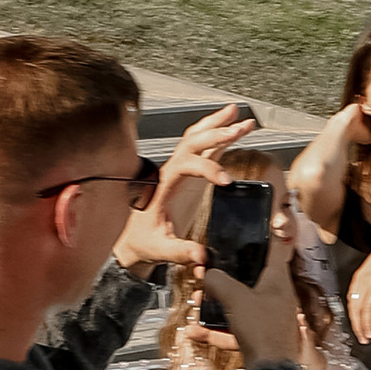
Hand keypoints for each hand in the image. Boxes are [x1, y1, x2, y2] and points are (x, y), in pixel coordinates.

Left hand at [116, 104, 262, 275]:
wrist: (132, 240)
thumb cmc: (142, 241)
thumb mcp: (160, 249)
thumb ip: (181, 252)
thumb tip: (203, 256)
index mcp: (162, 185)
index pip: (186, 164)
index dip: (208, 169)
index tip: (226, 181)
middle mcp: (169, 171)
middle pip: (192, 142)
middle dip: (216, 132)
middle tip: (238, 127)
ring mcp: (178, 170)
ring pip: (196, 138)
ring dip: (216, 124)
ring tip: (237, 113)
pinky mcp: (187, 174)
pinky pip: (201, 147)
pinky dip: (216, 134)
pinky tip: (232, 127)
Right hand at [209, 216, 305, 369]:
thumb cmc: (262, 329)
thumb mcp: (235, 298)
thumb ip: (218, 282)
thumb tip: (207, 274)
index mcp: (278, 280)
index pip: (277, 248)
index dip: (270, 232)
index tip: (264, 219)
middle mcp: (277, 296)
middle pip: (253, 277)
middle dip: (228, 275)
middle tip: (209, 271)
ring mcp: (269, 317)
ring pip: (241, 304)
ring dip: (218, 303)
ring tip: (197, 301)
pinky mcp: (261, 336)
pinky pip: (236, 328)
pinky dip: (217, 331)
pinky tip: (194, 332)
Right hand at [344, 230, 370, 340]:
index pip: (369, 309)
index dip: (367, 324)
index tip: (370, 335)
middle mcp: (367, 280)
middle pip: (357, 308)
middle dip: (358, 326)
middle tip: (363, 338)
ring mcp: (361, 277)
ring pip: (352, 302)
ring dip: (354, 317)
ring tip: (359, 329)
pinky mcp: (358, 275)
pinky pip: (351, 293)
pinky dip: (352, 306)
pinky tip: (356, 313)